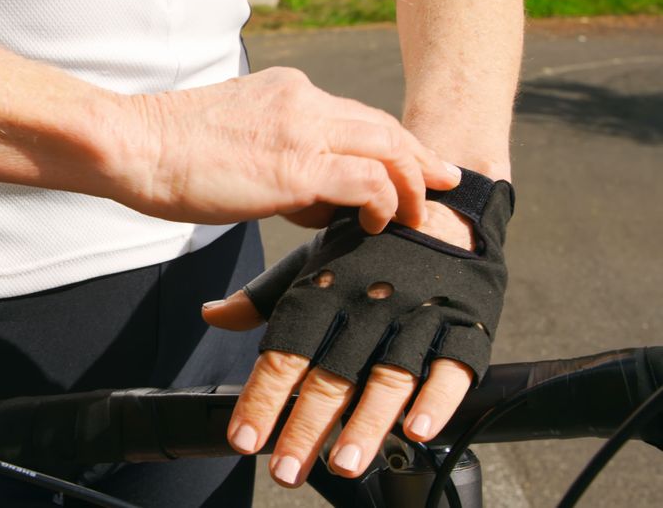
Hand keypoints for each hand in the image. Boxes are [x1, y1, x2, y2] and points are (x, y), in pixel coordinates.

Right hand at [119, 67, 460, 230]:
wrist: (134, 145)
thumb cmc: (169, 152)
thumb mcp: (235, 140)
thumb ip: (277, 156)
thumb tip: (308, 193)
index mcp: (286, 92)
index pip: (355, 116)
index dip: (391, 143)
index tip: (413, 164)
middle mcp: (302, 101)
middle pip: (384, 126)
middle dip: (420, 158)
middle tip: (444, 182)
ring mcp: (302, 130)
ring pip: (388, 147)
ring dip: (412, 183)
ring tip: (418, 215)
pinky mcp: (297, 165)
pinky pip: (368, 180)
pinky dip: (386, 201)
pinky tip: (380, 223)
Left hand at [203, 188, 509, 485]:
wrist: (440, 206)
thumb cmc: (366, 248)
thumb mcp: (310, 264)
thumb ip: (262, 298)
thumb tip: (212, 314)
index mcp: (323, 292)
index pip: (285, 353)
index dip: (262, 398)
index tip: (242, 440)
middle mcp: (366, 305)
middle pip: (332, 375)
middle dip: (305, 427)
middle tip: (285, 470)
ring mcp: (417, 316)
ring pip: (389, 377)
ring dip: (366, 424)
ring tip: (344, 464)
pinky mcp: (465, 324)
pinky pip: (453, 366)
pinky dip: (436, 400)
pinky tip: (416, 431)